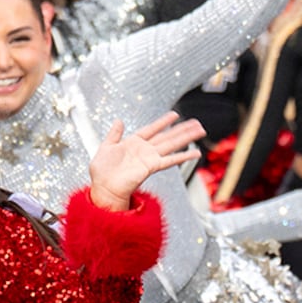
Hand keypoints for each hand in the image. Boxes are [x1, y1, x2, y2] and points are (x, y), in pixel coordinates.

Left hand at [86, 114, 204, 209]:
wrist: (103, 187)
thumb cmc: (102, 171)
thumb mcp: (106, 146)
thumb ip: (114, 134)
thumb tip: (119, 121)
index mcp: (133, 143)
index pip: (152, 129)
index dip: (163, 122)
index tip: (174, 115)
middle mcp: (145, 150)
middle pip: (167, 136)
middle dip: (182, 129)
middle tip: (196, 123)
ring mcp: (150, 158)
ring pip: (172, 144)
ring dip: (186, 137)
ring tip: (199, 131)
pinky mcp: (152, 166)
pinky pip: (170, 160)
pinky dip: (183, 156)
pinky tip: (194, 153)